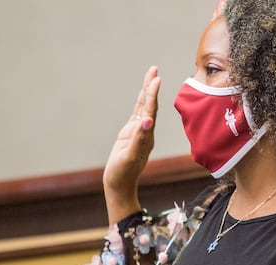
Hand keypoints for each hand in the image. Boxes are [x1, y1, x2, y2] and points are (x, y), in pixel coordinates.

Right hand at [103, 66, 160, 223]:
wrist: (119, 185)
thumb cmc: (122, 173)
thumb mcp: (130, 157)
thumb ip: (139, 139)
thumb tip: (148, 121)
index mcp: (146, 135)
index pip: (150, 110)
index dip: (153, 94)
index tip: (156, 79)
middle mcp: (145, 131)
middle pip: (149, 104)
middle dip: (151, 86)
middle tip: (154, 69)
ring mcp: (138, 131)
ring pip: (143, 106)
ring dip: (147, 91)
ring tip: (151, 74)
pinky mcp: (131, 133)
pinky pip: (137, 113)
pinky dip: (140, 102)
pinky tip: (142, 93)